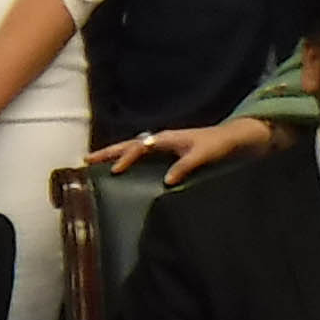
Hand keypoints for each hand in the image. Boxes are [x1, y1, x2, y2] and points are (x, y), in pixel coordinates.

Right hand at [91, 120, 276, 184]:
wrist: (233, 139)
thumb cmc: (219, 145)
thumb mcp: (203, 155)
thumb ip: (185, 166)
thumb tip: (166, 181)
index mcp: (167, 138)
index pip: (139, 146)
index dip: (125, 157)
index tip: (113, 171)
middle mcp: (161, 139)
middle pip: (129, 144)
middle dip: (108, 151)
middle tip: (86, 160)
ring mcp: (163, 145)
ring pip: (133, 147)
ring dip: (114, 154)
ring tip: (95, 163)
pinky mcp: (167, 152)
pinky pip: (141, 154)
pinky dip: (127, 158)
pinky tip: (120, 167)